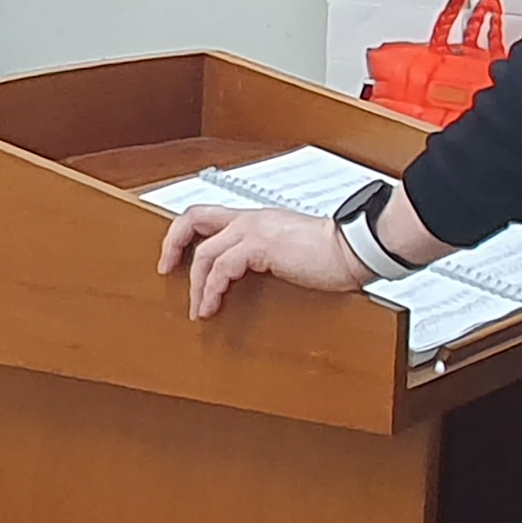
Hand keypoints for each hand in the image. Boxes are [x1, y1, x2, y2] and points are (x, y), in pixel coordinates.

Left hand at [157, 205, 372, 319]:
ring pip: (204, 252)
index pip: (207, 214)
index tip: (175, 257)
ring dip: (196, 285)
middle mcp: (250, 219)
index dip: (184, 233)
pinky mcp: (261, 246)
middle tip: (166, 271)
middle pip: (193, 218)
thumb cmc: (331, 254)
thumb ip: (266, 257)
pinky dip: (211, 289)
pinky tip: (213, 306)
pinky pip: (221, 268)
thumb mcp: (290, 252)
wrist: (355, 250)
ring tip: (198, 308)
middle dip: (172, 244)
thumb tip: (249, 276)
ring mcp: (254, 230)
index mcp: (256, 218)